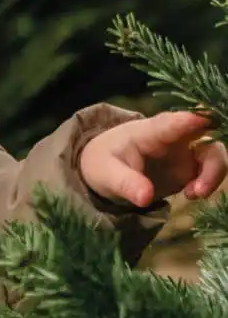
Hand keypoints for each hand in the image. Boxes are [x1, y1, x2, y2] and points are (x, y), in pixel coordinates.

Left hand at [78, 111, 227, 207]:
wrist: (103, 169)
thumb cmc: (104, 163)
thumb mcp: (108, 175)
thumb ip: (127, 184)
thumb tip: (145, 197)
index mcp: (148, 131)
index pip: (172, 122)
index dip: (192, 119)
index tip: (208, 121)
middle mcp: (171, 137)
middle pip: (206, 136)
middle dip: (214, 161)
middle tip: (200, 190)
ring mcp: (182, 151)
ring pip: (213, 153)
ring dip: (213, 173)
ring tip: (194, 194)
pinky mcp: (189, 167)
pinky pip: (210, 169)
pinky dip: (209, 182)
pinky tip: (190, 195)